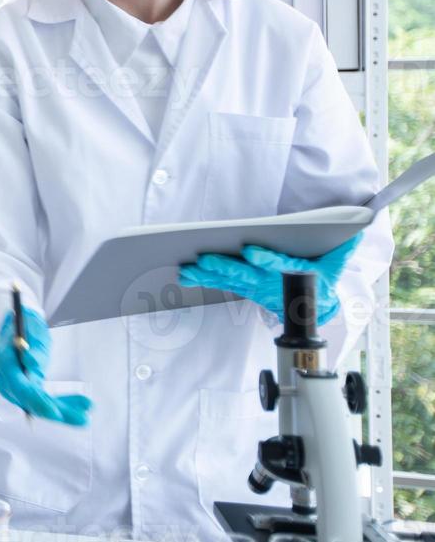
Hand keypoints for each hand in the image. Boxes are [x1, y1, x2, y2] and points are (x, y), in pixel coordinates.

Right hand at [0, 309, 91, 425]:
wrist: (21, 324)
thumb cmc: (25, 324)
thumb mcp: (29, 328)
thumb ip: (31, 346)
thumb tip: (31, 362)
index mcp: (3, 362)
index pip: (18, 387)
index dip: (36, 400)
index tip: (54, 412)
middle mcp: (7, 379)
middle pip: (30, 400)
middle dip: (57, 411)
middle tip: (83, 419)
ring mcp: (16, 386)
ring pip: (40, 403)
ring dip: (65, 409)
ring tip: (87, 414)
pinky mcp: (28, 389)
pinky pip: (45, 399)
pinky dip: (64, 402)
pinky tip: (83, 404)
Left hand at [178, 233, 362, 325]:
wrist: (313, 311)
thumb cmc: (322, 281)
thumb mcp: (336, 265)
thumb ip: (343, 249)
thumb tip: (356, 231)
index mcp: (293, 274)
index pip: (279, 266)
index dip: (265, 259)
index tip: (250, 251)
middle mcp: (270, 282)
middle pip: (245, 274)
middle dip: (224, 267)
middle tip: (203, 259)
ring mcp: (256, 287)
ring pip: (229, 280)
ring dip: (206, 275)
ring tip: (186, 270)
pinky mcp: (245, 289)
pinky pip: (222, 284)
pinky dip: (203, 280)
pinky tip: (185, 276)